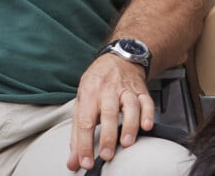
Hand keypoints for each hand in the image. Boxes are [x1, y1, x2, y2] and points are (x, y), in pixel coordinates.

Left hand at [67, 55, 153, 171]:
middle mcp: (107, 90)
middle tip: (106, 155)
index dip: (84, 143)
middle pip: (108, 112)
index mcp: (88, 92)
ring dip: (129, 125)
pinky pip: (147, 102)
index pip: (84, 120)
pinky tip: (146, 126)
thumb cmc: (97, 84)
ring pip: (130, 106)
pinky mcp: (141, 90)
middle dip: (107, 136)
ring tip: (126, 143)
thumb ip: (77, 134)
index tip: (85, 163)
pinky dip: (148, 114)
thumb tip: (72, 162)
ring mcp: (126, 89)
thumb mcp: (82, 101)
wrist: (117, 58)